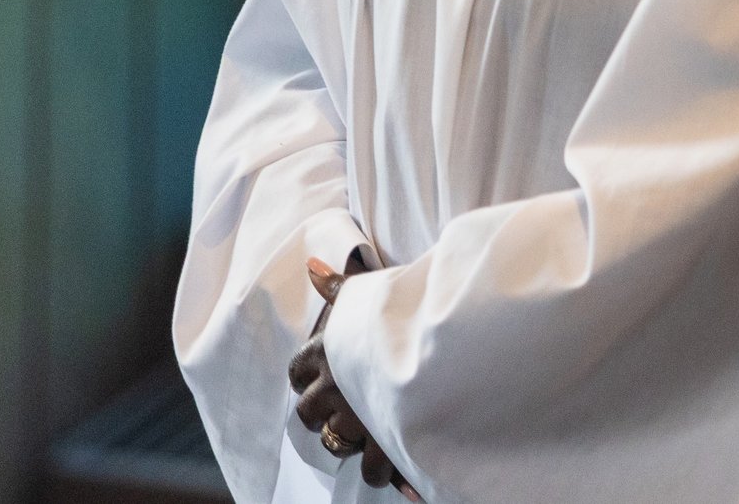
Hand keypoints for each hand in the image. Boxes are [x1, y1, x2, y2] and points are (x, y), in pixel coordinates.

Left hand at [291, 256, 421, 499]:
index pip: (296, 372)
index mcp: (326, 352)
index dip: (311, 378)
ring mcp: (355, 419)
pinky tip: (400, 470)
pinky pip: (373, 472)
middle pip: (306, 415)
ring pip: (336, 445)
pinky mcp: (382, 444)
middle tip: (352, 411)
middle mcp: (333, 389)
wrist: (441, 339)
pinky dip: (387, 473)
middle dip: (326, 416)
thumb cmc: (407, 311)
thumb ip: (339, 286)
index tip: (330, 379)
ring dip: (354, 443)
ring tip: (377, 435)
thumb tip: (311, 266)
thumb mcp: (371, 291)